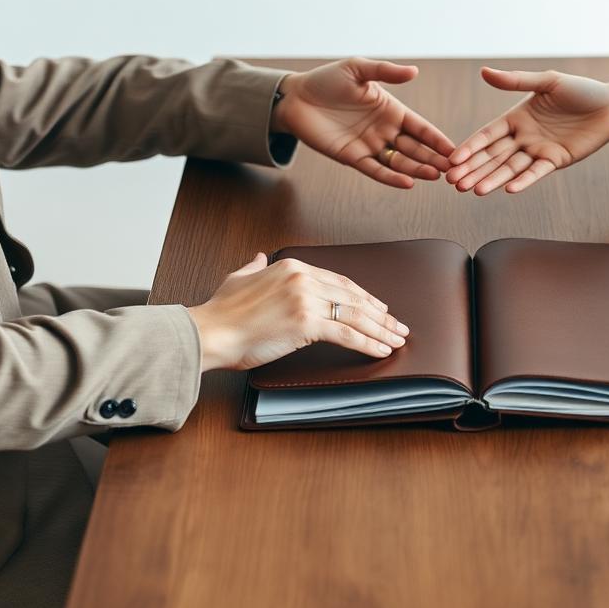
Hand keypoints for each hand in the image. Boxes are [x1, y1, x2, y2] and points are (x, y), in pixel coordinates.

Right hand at [188, 253, 409, 371]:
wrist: (211, 332)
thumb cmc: (222, 312)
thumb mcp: (238, 278)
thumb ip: (254, 267)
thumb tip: (259, 258)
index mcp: (292, 265)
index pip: (339, 281)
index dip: (362, 296)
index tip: (378, 307)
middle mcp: (303, 278)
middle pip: (352, 297)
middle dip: (379, 314)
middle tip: (397, 325)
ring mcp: (306, 299)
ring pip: (355, 315)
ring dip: (381, 329)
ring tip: (397, 339)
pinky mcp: (307, 323)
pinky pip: (347, 333)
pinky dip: (368, 343)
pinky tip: (381, 350)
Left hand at [271, 58, 455, 188]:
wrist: (296, 97)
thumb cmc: (327, 80)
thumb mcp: (358, 70)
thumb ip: (385, 72)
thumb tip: (414, 70)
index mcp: (391, 110)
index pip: (420, 127)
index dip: (436, 138)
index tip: (454, 148)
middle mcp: (384, 130)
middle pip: (414, 148)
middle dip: (433, 158)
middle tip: (452, 168)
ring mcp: (370, 145)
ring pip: (399, 161)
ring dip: (417, 169)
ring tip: (435, 175)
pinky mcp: (352, 157)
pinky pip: (375, 170)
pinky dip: (391, 177)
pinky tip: (408, 182)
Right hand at [445, 67, 608, 194]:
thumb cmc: (581, 90)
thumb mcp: (547, 81)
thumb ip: (515, 80)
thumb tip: (484, 72)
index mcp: (516, 117)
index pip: (487, 135)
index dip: (470, 147)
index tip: (452, 160)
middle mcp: (523, 136)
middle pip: (493, 155)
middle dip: (473, 169)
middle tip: (453, 183)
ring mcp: (538, 150)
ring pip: (510, 167)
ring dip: (492, 179)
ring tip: (474, 191)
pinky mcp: (556, 161)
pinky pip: (536, 172)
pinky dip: (522, 181)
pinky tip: (507, 190)